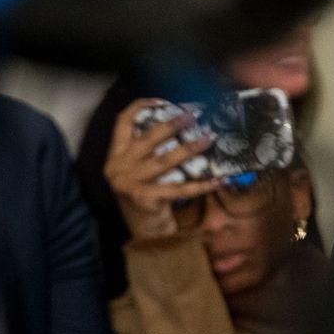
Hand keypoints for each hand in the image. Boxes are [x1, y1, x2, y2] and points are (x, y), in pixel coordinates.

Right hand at [103, 100, 221, 240]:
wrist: (144, 232)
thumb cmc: (146, 197)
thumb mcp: (138, 171)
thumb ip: (147, 150)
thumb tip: (178, 123)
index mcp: (115, 155)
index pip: (121, 122)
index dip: (140, 107)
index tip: (161, 100)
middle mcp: (119, 167)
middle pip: (148, 138)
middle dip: (172, 124)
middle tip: (194, 115)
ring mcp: (130, 184)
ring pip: (165, 160)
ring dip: (190, 148)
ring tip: (209, 138)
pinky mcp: (145, 199)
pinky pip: (178, 188)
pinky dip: (200, 184)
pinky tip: (217, 179)